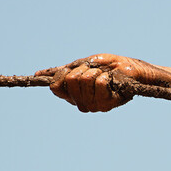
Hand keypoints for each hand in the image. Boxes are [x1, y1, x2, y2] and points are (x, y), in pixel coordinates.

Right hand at [35, 54, 152, 111]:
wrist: (133, 71)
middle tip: (94, 71)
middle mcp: (81, 103)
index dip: (63, 74)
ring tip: (105, 75)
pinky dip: (105, 75)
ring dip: (95, 71)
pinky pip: (99, 83)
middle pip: (69, 81)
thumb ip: (64, 71)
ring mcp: (93, 105)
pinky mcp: (106, 104)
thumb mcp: (83, 65)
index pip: (56, 87)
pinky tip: (111, 80)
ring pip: (83, 80)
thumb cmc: (110, 67)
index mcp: (73, 95)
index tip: (75, 69)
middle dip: (82, 69)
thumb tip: (37, 75)